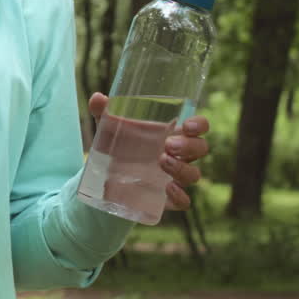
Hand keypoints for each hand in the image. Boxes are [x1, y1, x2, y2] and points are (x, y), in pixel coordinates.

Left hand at [88, 93, 210, 210]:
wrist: (104, 180)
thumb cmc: (117, 147)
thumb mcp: (108, 129)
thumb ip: (104, 113)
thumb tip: (97, 98)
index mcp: (171, 134)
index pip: (198, 127)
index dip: (200, 125)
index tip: (187, 126)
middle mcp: (179, 155)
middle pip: (200, 149)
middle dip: (189, 146)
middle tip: (167, 145)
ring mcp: (174, 178)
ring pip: (194, 174)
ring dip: (182, 168)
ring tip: (162, 161)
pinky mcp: (167, 199)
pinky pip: (184, 201)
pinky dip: (181, 196)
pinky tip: (168, 188)